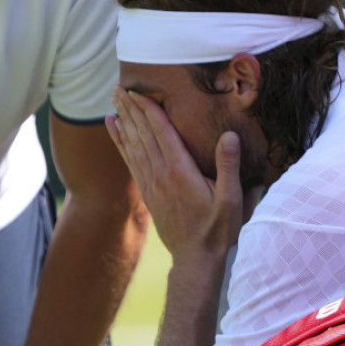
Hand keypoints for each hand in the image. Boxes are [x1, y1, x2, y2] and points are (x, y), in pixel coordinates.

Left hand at [105, 88, 243, 261]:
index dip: (149, 109)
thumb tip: (229, 135)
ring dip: (124, 119)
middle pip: (142, 133)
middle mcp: (161, 174)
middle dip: (131, 108)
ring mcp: (152, 183)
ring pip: (133, 143)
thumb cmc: (218, 229)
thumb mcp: (231, 199)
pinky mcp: (148, 191)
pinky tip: (113, 126)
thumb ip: (229, 166)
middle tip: (119, 86)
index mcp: (180, 171)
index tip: (138, 89)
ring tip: (114, 98)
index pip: (161, 132)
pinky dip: (120, 140)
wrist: (196, 259)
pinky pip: (130, 159)